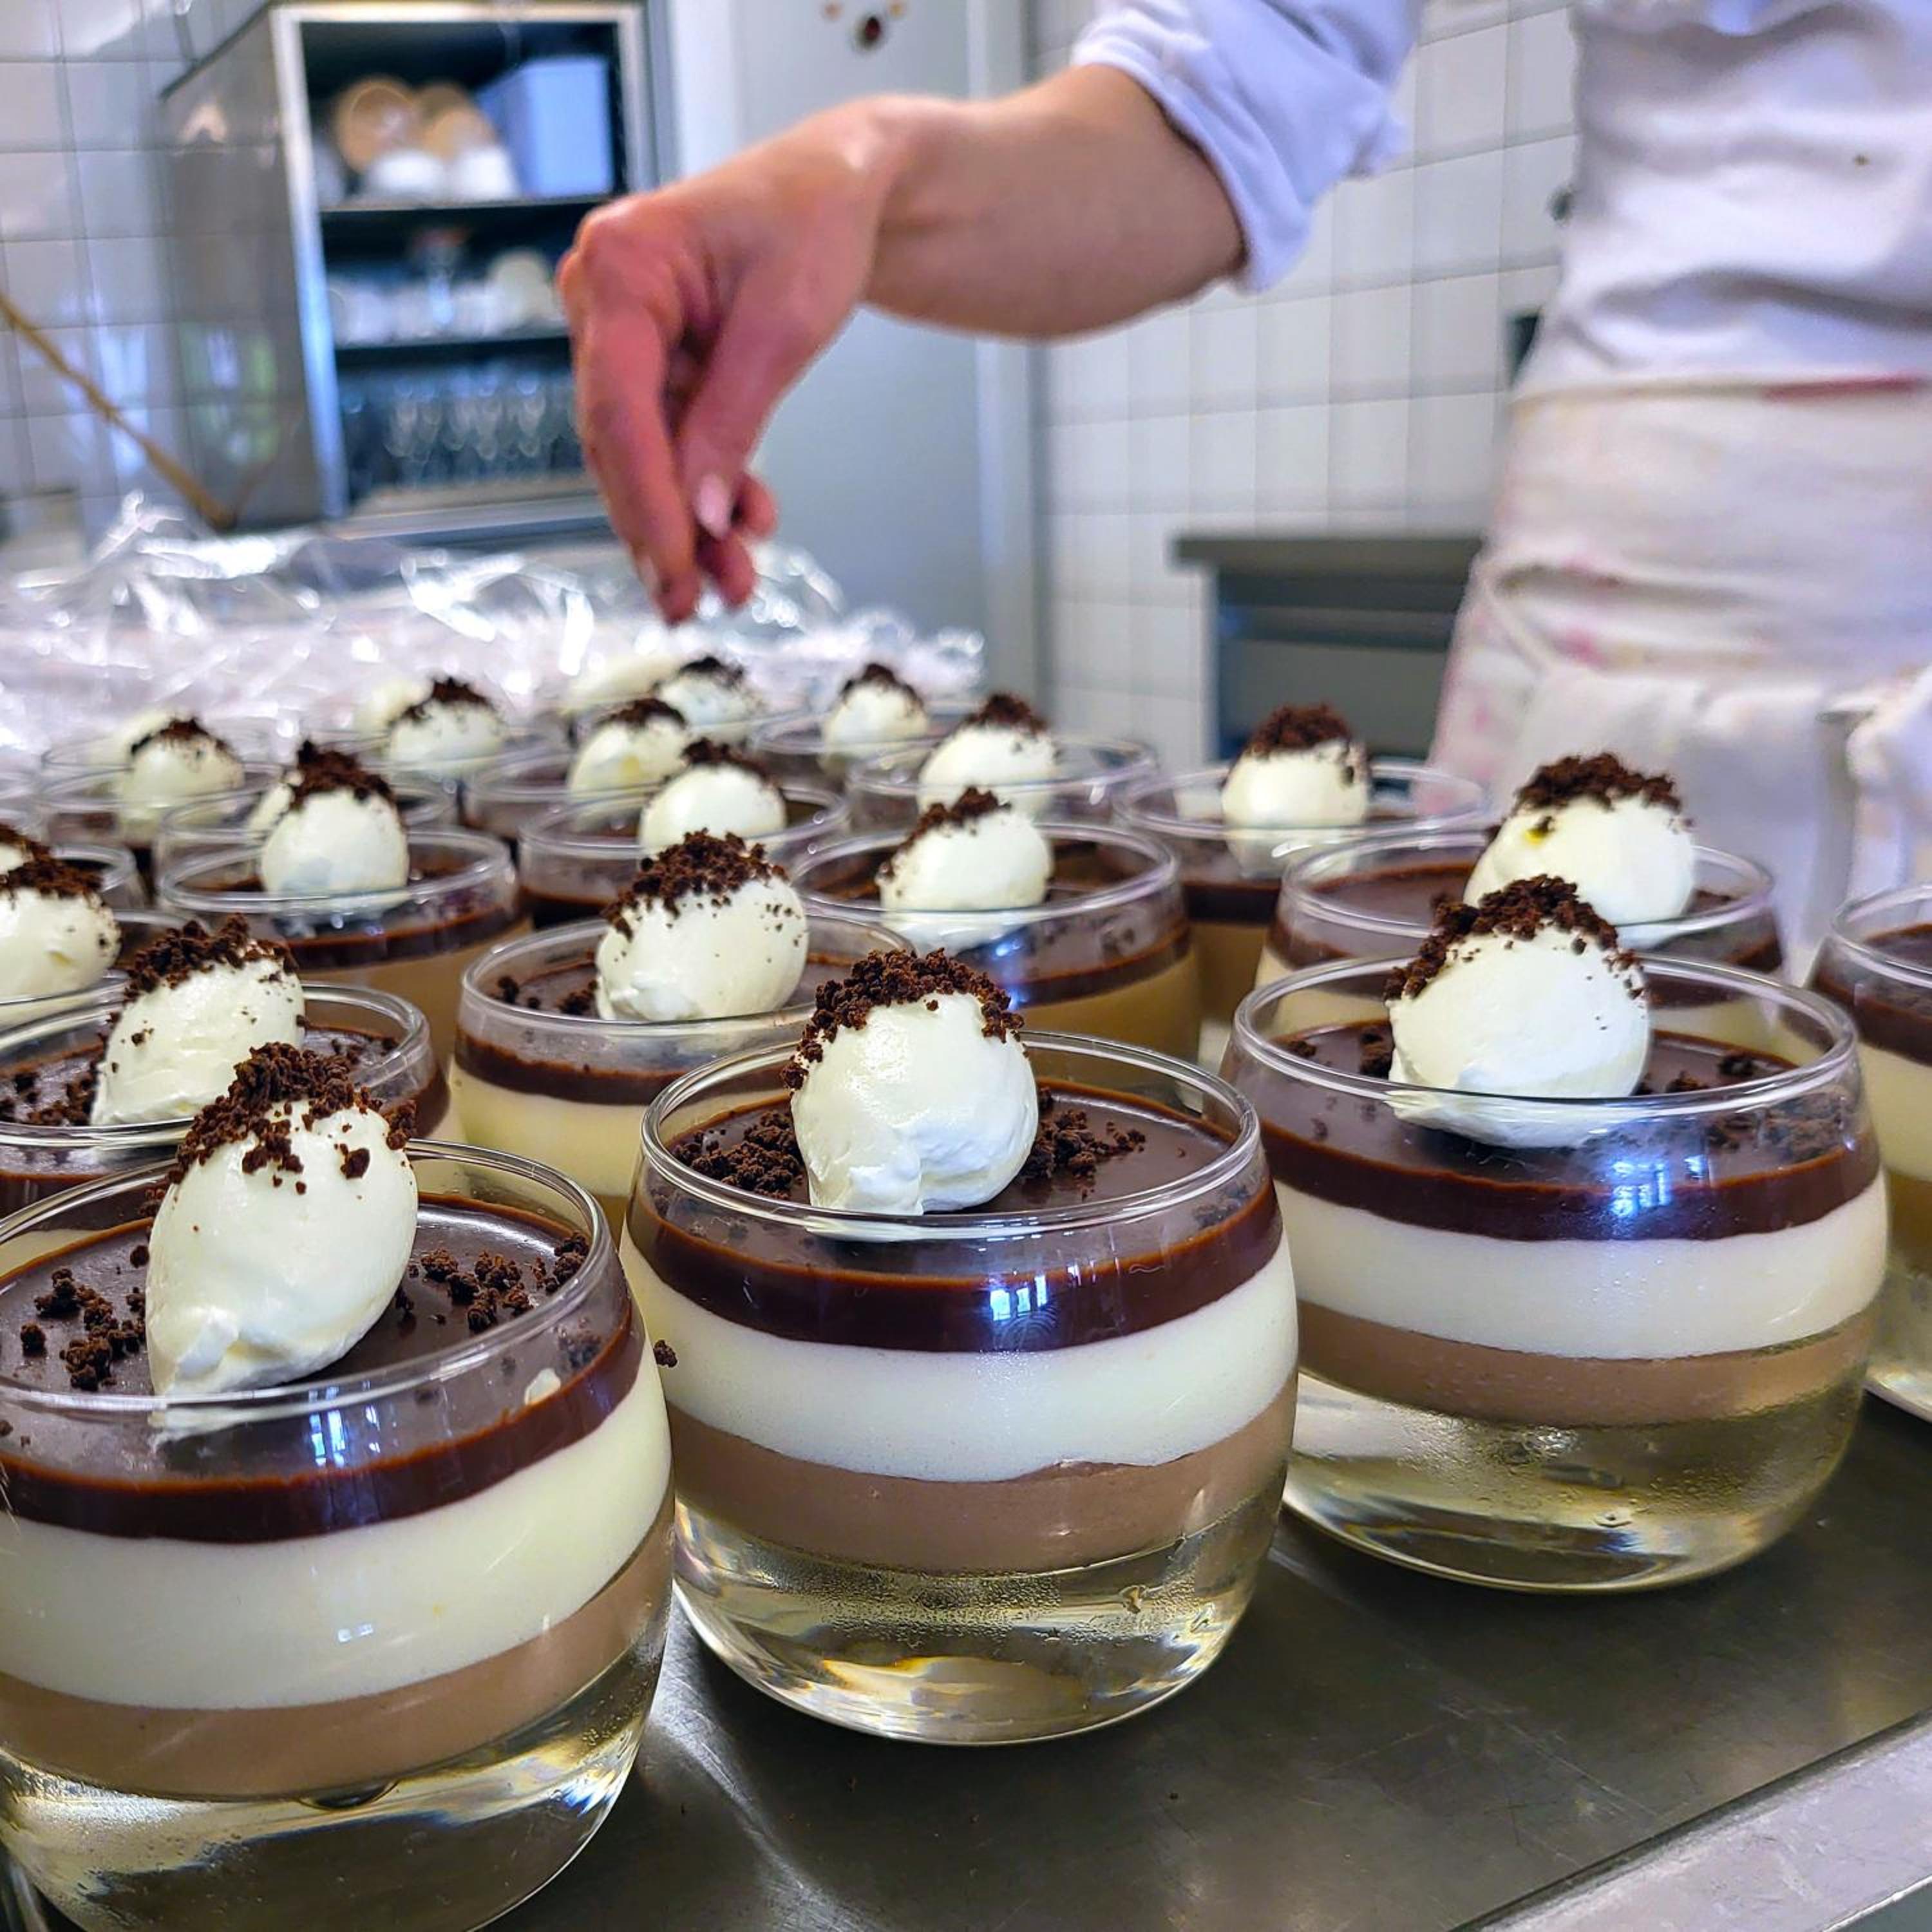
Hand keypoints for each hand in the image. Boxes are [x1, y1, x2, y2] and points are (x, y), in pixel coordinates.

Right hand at [559, 110, 891, 619]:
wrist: (842, 186)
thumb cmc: (815, 226)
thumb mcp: (783, 328)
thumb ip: (732, 425)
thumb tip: (698, 520)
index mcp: (619, 267)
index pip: (618, 410)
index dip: (645, 504)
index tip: (674, 574)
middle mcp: (602, 299)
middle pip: (620, 441)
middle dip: (662, 529)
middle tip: (693, 608)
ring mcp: (625, 332)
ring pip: (645, 453)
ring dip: (688, 522)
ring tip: (735, 585)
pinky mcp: (656, 360)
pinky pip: (672, 439)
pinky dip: (707, 487)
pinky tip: (745, 526)